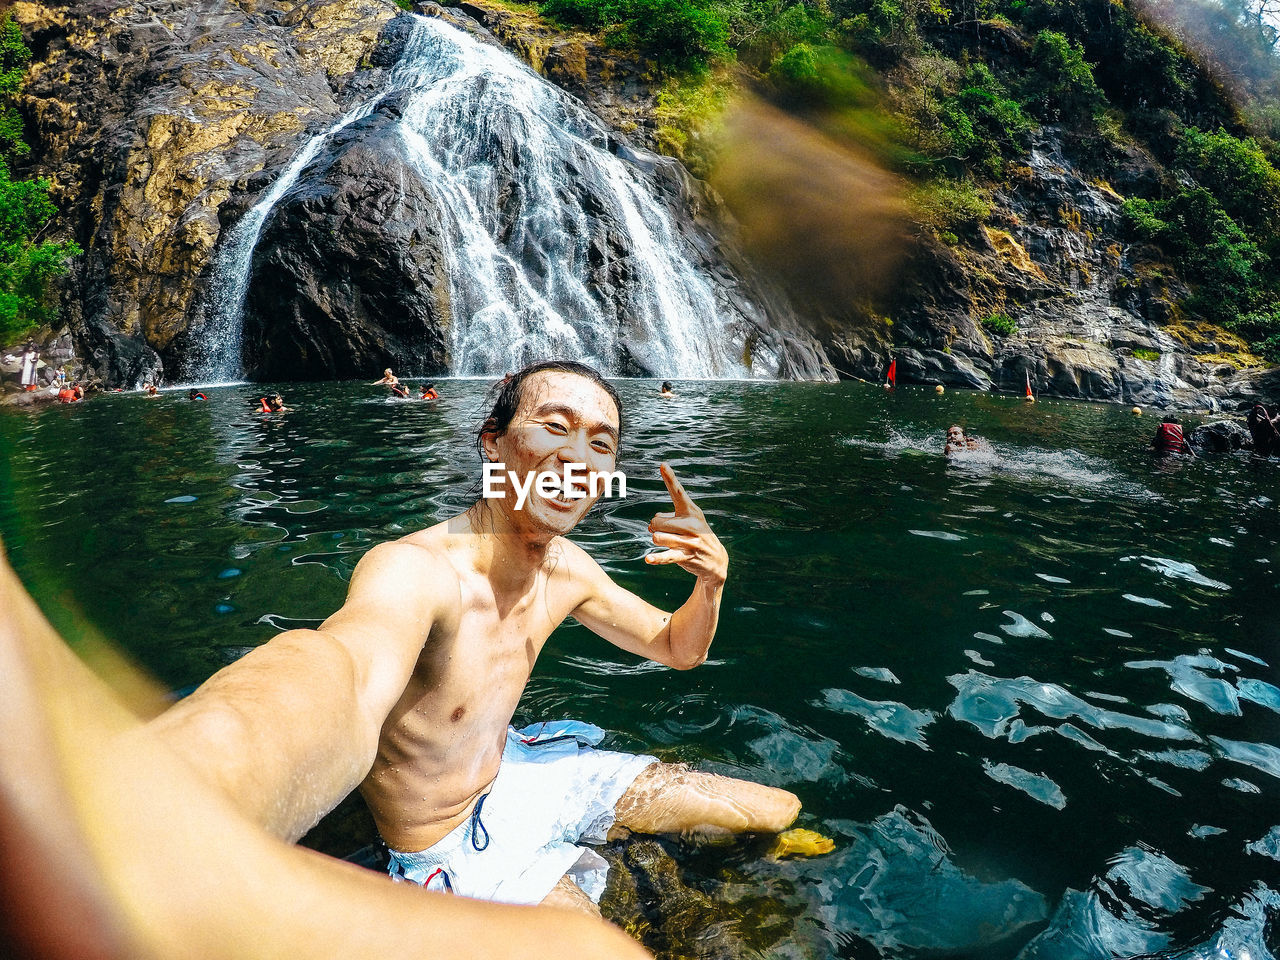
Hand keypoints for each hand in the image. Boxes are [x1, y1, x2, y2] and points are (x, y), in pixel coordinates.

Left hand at [646, 463, 727, 584]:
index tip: (662, 464)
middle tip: (663, 532)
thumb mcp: (689, 521)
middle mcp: (691, 524)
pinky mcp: (686, 556)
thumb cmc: (697, 536)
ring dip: (656, 540)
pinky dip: (656, 558)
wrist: (717, 560)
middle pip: (657, 522)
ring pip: (658, 537)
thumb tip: (654, 519)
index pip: (678, 492)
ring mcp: (690, 541)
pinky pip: (667, 556)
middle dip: (654, 527)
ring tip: (665, 542)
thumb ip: (669, 516)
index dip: (670, 478)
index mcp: (691, 511)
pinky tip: (648, 558)